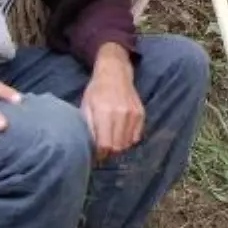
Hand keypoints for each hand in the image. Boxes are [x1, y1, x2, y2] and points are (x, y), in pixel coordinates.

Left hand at [81, 43, 143, 161]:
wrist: (115, 73)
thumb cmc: (96, 90)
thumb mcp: (86, 107)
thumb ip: (89, 127)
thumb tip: (91, 148)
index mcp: (104, 112)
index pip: (105, 144)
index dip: (100, 153)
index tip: (96, 154)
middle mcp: (121, 114)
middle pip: (117, 147)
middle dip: (109, 152)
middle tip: (103, 149)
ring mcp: (133, 114)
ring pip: (127, 144)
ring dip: (119, 147)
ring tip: (111, 141)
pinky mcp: (141, 114)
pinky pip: (136, 137)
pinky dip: (128, 140)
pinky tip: (121, 134)